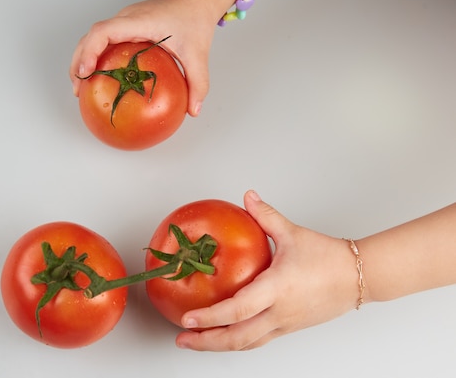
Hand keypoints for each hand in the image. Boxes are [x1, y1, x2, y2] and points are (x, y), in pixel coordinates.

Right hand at [69, 0, 217, 116]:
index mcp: (139, 21)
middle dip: (78, 62)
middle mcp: (127, 18)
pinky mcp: (127, 25)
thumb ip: (198, 83)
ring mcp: (125, 21)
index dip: (89, 51)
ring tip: (81, 86)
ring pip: (93, 37)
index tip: (85, 73)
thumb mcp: (199, 55)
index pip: (103, 31)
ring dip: (83, 59)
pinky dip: (96, 57)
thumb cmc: (195, 19)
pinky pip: (105, 39)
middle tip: (78, 89)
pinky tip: (100, 77)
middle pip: (90, 36)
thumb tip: (193, 111)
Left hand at [175, 190, 359, 350]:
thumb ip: (266, 215)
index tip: (188, 319)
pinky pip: (259, 340)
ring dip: (219, 346)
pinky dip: (238, 342)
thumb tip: (248, 197)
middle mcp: (279, 312)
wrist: (360, 277)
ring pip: (247, 344)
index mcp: (277, 289)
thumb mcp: (293, 233)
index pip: (237, 310)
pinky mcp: (289, 328)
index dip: (210, 317)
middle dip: (206, 342)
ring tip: (197, 342)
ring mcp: (285, 324)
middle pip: (237, 338)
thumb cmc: (329, 258)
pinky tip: (225, 336)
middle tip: (182, 340)